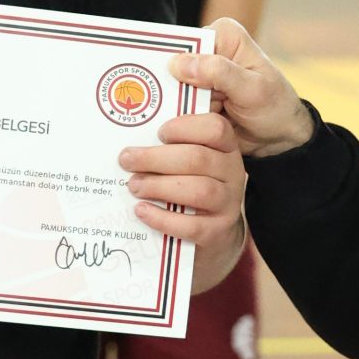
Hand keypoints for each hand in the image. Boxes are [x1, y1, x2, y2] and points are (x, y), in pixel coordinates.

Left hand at [118, 110, 246, 289]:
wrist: (213, 230)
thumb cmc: (192, 184)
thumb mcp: (190, 161)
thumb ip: (170, 148)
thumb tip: (132, 146)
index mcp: (225, 147)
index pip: (215, 128)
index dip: (185, 127)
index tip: (158, 133)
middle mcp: (232, 172)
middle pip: (197, 159)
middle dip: (155, 159)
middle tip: (126, 160)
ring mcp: (228, 204)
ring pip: (198, 191)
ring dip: (159, 187)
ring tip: (134, 186)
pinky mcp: (218, 232)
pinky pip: (192, 226)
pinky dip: (163, 219)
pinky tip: (142, 211)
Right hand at [169, 19, 313, 159]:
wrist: (278, 137)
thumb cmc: (275, 107)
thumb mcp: (252, 89)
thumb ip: (219, 72)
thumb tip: (178, 62)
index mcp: (224, 34)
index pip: (186, 42)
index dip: (181, 67)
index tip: (194, 90)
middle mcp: (208, 49)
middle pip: (174, 65)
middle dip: (179, 90)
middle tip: (205, 108)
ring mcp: (199, 75)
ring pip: (172, 88)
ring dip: (182, 107)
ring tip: (208, 118)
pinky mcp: (194, 97)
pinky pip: (176, 104)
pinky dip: (183, 117)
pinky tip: (199, 125)